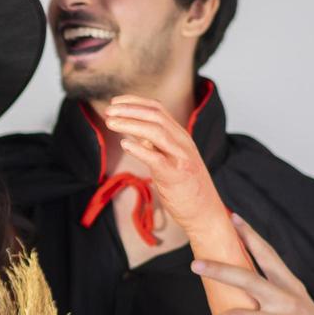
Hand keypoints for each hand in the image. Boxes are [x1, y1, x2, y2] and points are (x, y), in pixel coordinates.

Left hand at [103, 96, 217, 221]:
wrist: (205, 212)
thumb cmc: (185, 188)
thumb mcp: (171, 160)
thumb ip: (155, 146)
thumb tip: (135, 134)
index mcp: (180, 137)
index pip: (158, 109)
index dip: (135, 102)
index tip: (115, 102)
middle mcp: (182, 143)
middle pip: (156, 116)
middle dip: (129, 110)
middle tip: (108, 111)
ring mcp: (181, 158)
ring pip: (156, 132)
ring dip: (130, 124)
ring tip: (111, 123)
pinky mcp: (177, 176)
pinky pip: (157, 158)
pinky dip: (140, 149)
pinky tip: (124, 144)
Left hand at [194, 214, 313, 314]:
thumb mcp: (301, 309)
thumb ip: (278, 294)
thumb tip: (249, 283)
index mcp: (293, 289)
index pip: (269, 256)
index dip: (251, 236)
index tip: (233, 217)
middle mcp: (288, 302)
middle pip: (247, 279)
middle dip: (218, 270)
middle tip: (195, 264)